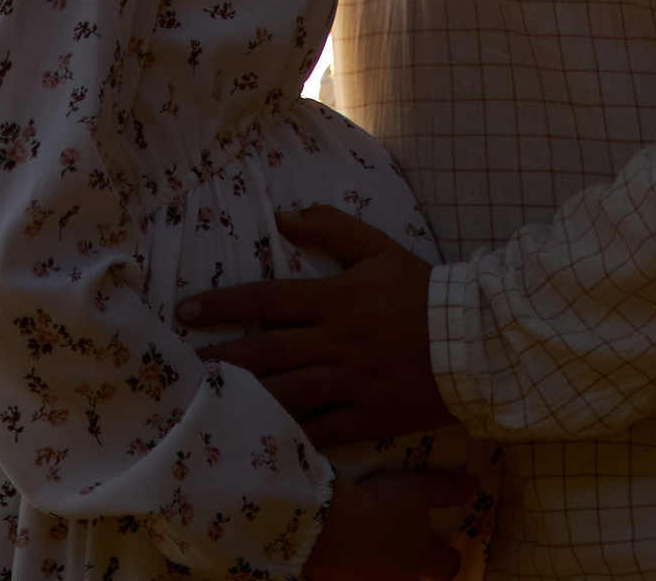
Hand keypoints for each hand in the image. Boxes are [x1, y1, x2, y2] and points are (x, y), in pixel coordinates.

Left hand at [181, 206, 448, 441]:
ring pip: (289, 392)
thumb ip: (330, 227)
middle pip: (269, 350)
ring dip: (247, 396)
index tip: (188, 309)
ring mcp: (351, 383)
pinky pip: (323, 431)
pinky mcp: (368, 417)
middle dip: (223, 356)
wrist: (471, 341)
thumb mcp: (377, 247)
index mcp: (335, 299)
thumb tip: (282, 216)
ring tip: (211, 401)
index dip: (225, 303)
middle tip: (184, 365)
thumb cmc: (421, 290)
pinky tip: (263, 439)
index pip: (268, 298)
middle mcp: (336, 342)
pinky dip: (293, 435)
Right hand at [303, 469, 459, 580]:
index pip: (447, 567)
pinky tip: (349, 550)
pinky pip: (359, 575)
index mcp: (423, 557)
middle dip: (416, 563)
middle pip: (417, 576)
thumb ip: (446, 490)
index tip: (450, 550)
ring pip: (387, 576)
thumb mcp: (418, 490)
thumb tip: (475, 485)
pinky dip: (358, 565)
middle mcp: (402, 577)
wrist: (334, 528)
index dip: (451, 558)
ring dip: (385, 563)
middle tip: (408, 544)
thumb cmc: (383, 506)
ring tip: (375, 542)